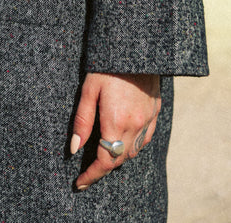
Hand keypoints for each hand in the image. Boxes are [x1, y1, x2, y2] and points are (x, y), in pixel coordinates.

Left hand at [70, 72, 160, 189]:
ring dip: (119, 155)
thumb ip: (82, 121)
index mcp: (117, 122)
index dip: (92, 175)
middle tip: (87, 169)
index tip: (79, 182)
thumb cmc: (107, 66)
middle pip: (120, 159)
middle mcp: (136, 126)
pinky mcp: (155, 111)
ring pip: (134, 151)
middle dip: (103, 167)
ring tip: (103, 152)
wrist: (136, 47)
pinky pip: (146, 138)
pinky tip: (123, 137)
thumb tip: (75, 148)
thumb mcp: (88, 90)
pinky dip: (134, 144)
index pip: (105, 161)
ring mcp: (148, 119)